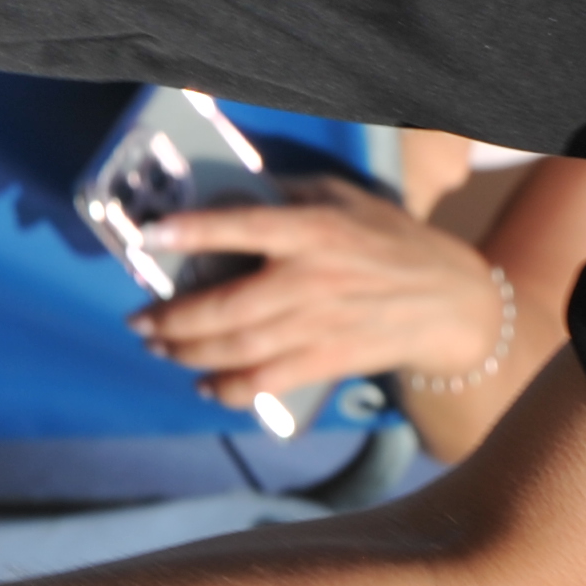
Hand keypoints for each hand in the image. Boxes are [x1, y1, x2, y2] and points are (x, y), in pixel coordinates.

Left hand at [133, 178, 506, 411]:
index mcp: (314, 230)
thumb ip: (292, 195)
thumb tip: (235, 195)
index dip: (196, 232)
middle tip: (138, 321)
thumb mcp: (345, 199)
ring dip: (188, 353)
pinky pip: (267, 383)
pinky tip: (205, 387)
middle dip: (173, 318)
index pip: (246, 227)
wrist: (447, 301)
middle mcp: (311, 280)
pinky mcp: (326, 362)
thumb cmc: (390, 240)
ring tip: (159, 347)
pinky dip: (230, 390)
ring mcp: (318, 326)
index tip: (152, 235)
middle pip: (227, 307)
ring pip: (238, 348)